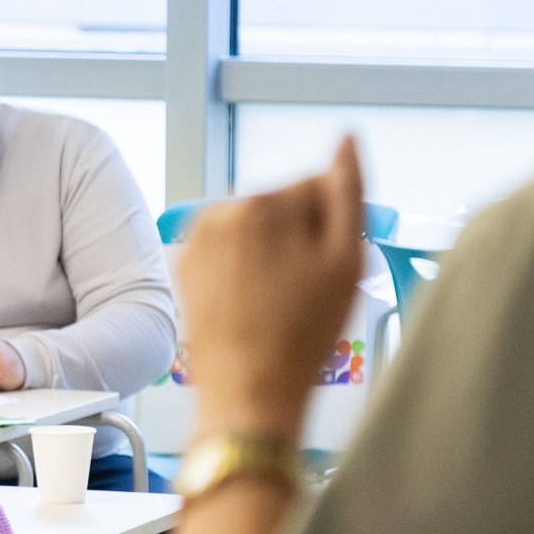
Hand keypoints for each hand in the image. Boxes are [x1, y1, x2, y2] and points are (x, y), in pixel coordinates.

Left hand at [178, 138, 365, 439]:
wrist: (247, 392)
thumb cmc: (303, 334)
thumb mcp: (347, 259)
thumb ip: (349, 190)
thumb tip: (347, 141)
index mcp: (260, 202)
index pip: (319, 188)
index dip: (335, 228)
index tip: (328, 268)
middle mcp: (219, 211)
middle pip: (284, 206)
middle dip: (301, 236)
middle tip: (305, 290)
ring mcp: (196, 239)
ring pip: (258, 229)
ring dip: (274, 252)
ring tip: (278, 300)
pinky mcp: (184, 267)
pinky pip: (231, 252)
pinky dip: (246, 269)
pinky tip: (253, 305)